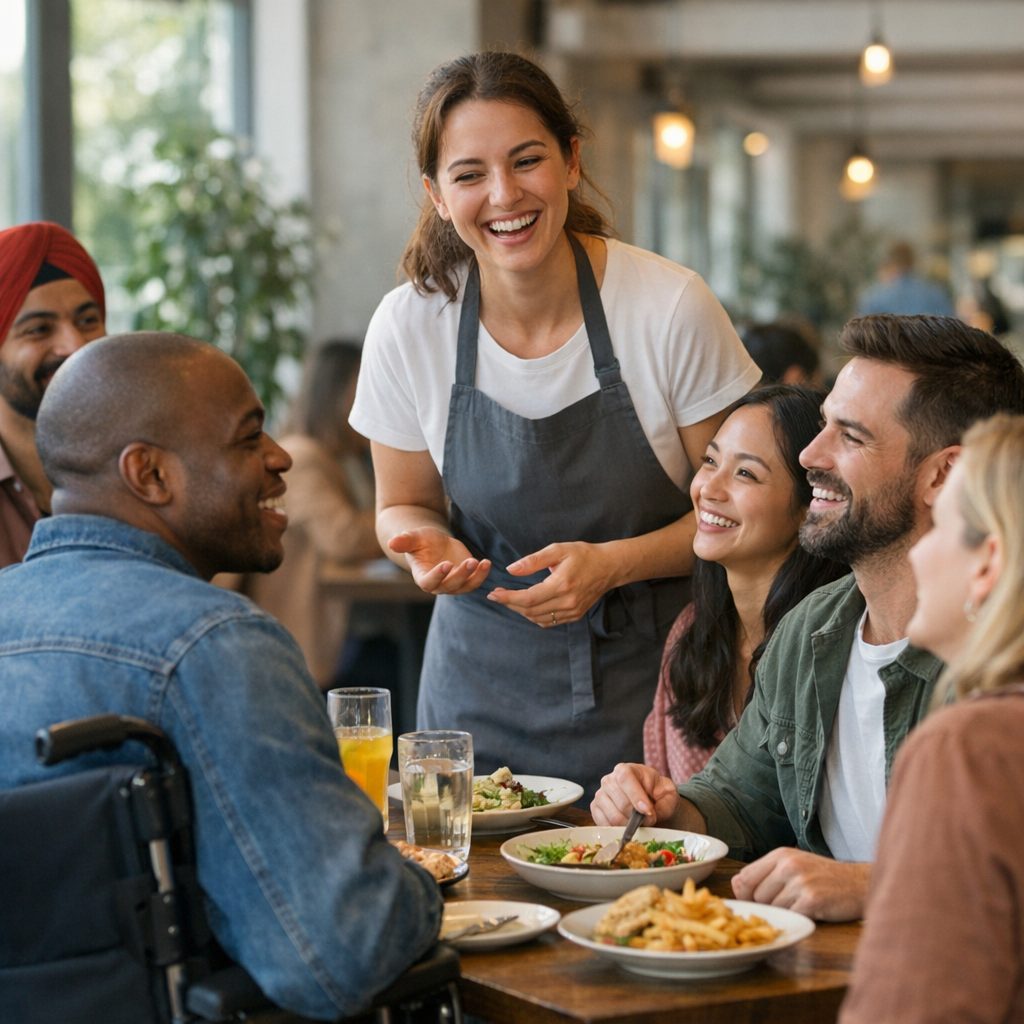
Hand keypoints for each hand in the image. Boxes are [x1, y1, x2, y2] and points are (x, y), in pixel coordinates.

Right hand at [387, 528, 491, 594]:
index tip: (446, 564)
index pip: (429, 582)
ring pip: (466, 586)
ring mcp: (453, 584)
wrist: (434, 544)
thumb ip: (404, 541)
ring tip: (484, 563)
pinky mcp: (466, 579)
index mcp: (422, 576)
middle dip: (461, 575)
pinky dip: (483, 574)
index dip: (437, 575)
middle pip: (450, 585)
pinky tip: (487, 562)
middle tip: (471, 561)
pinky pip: (475, 581)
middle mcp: (438, 584)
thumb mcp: (413, 537)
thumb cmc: (421, 541)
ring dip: (476, 577)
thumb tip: (392, 543)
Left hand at [486, 541, 615, 626]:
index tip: (493, 594)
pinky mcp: (575, 615)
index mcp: (562, 585)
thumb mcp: (558, 550)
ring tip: (510, 599)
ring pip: (538, 619)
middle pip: (530, 611)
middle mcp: (567, 602)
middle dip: (510, 604)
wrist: (609, 567)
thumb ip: (533, 560)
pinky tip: (527, 607)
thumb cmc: (583, 554)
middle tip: (497, 596)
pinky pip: (549, 622)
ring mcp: (572, 611)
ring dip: (520, 611)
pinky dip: (534, 616)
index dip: (508, 598)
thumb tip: (511, 569)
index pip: (528, 598)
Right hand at [590, 763, 679, 826]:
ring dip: (630, 826)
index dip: (635, 796)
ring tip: (639, 824)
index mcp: (627, 769)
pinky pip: (604, 825)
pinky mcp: (596, 809)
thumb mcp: (669, 795)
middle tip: (649, 821)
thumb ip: (663, 803)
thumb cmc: (660, 796)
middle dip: (637, 816)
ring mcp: (600, 795)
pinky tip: (628, 826)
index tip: (647, 811)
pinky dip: (618, 830)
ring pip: (612, 816)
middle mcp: (609, 780)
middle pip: (619, 801)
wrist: (652, 803)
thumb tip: (647, 813)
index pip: (625, 778)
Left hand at [730, 848, 869, 921]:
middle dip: (767, 905)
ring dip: (785, 912)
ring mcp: (800, 882)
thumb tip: (735, 886)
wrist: (859, 884)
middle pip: (756, 895)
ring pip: (773, 908)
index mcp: (780, 855)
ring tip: (801, 904)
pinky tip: (811, 911)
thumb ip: (765, 873)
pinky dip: (798, 918)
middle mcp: (787, 865)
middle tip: (787, 903)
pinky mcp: (812, 900)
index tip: (754, 901)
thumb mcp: (793, 865)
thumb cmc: (824, 877)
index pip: (744, 877)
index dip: (744, 894)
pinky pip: (791, 916)